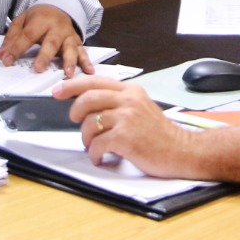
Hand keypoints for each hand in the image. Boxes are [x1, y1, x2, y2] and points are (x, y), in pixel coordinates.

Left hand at [0, 4, 93, 76]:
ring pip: (70, 49)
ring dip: (69, 62)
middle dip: (45, 56)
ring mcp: (69, 36)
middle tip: (38, 69)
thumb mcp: (22, 20)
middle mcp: (57, 28)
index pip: (27, 35)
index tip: (7, 61)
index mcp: (41, 20)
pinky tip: (89, 71)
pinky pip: (83, 52)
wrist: (60, 7)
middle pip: (51, 43)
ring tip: (67, 74)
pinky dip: (87, 62)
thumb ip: (12, 37)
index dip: (16, 49)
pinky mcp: (77, 42)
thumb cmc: (39, 17)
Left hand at [52, 76, 193, 177]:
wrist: (181, 151)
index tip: (58, 91)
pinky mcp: (126, 138)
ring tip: (95, 146)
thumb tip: (90, 104)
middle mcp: (129, 100)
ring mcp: (127, 118)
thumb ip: (120, 101)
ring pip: (90, 123)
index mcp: (131, 91)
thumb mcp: (142, 107)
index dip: (72, 86)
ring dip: (87, 138)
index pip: (95, 81)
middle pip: (88, 98)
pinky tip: (102, 157)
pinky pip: (97, 144)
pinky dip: (95, 154)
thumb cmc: (160, 134)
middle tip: (76, 122)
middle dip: (76, 111)